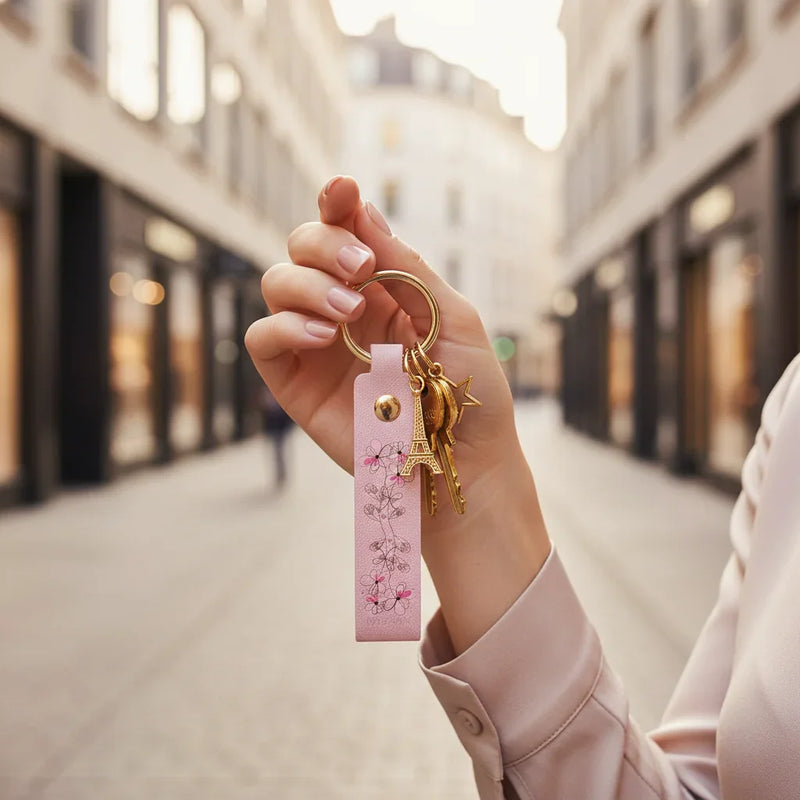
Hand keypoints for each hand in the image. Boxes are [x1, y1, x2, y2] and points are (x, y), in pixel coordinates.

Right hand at [246, 175, 550, 651]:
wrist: (461, 461)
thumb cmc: (467, 390)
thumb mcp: (451, 317)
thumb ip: (406, 267)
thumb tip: (363, 210)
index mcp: (383, 288)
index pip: (346, 231)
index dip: (337, 205)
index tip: (342, 189)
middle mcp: (343, 308)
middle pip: (302, 248)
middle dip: (324, 243)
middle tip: (361, 268)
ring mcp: (316, 344)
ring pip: (276, 284)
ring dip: (307, 284)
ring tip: (349, 312)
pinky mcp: (295, 382)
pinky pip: (262, 338)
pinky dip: (283, 325)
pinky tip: (323, 335)